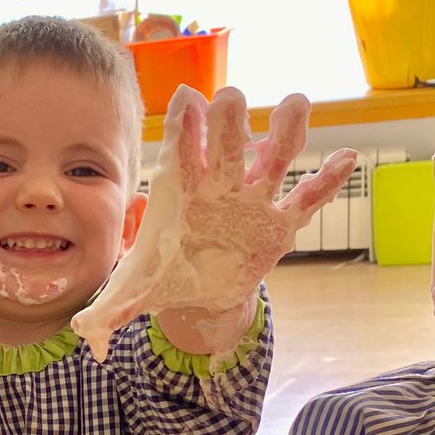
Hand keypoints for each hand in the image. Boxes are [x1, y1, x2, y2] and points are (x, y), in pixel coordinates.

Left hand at [71, 86, 356, 361]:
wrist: (197, 292)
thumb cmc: (162, 275)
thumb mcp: (131, 293)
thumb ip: (107, 312)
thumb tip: (87, 337)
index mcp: (180, 192)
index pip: (180, 151)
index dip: (183, 125)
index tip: (186, 98)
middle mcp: (218, 187)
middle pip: (226, 146)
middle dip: (229, 122)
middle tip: (232, 97)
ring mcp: (251, 202)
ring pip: (272, 159)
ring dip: (285, 131)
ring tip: (296, 104)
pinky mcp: (279, 224)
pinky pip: (306, 200)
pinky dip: (327, 181)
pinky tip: (347, 159)